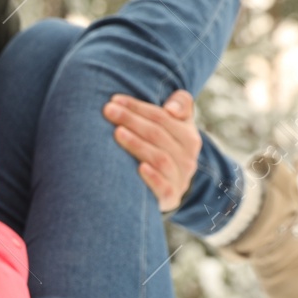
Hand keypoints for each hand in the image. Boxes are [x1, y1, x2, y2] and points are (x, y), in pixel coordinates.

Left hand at [102, 90, 201, 211]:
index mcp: (189, 137)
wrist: (168, 188)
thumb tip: (171, 109)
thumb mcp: (177, 126)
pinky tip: (139, 167)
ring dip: (138, 144)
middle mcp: (188, 158)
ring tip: (117, 132)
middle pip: (158, 135)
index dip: (138, 107)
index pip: (162, 117)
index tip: (114, 100)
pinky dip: (153, 177)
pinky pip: (165, 187)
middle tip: (108, 111)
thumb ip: (181, 105)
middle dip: (131, 120)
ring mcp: (180, 179)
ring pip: (160, 158)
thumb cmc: (165, 149)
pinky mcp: (171, 198)